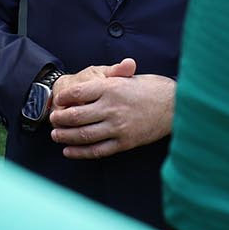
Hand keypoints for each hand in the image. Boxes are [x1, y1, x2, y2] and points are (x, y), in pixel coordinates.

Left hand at [49, 57, 174, 159]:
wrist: (175, 106)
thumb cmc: (152, 89)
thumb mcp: (129, 77)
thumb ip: (108, 77)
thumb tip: (87, 79)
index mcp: (111, 88)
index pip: (78, 93)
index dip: (64, 97)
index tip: (58, 100)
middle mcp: (112, 108)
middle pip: (75, 115)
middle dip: (60, 118)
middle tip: (53, 119)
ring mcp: (117, 127)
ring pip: (83, 135)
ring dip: (65, 136)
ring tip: (56, 134)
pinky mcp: (124, 143)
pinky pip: (97, 150)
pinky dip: (80, 152)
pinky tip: (69, 150)